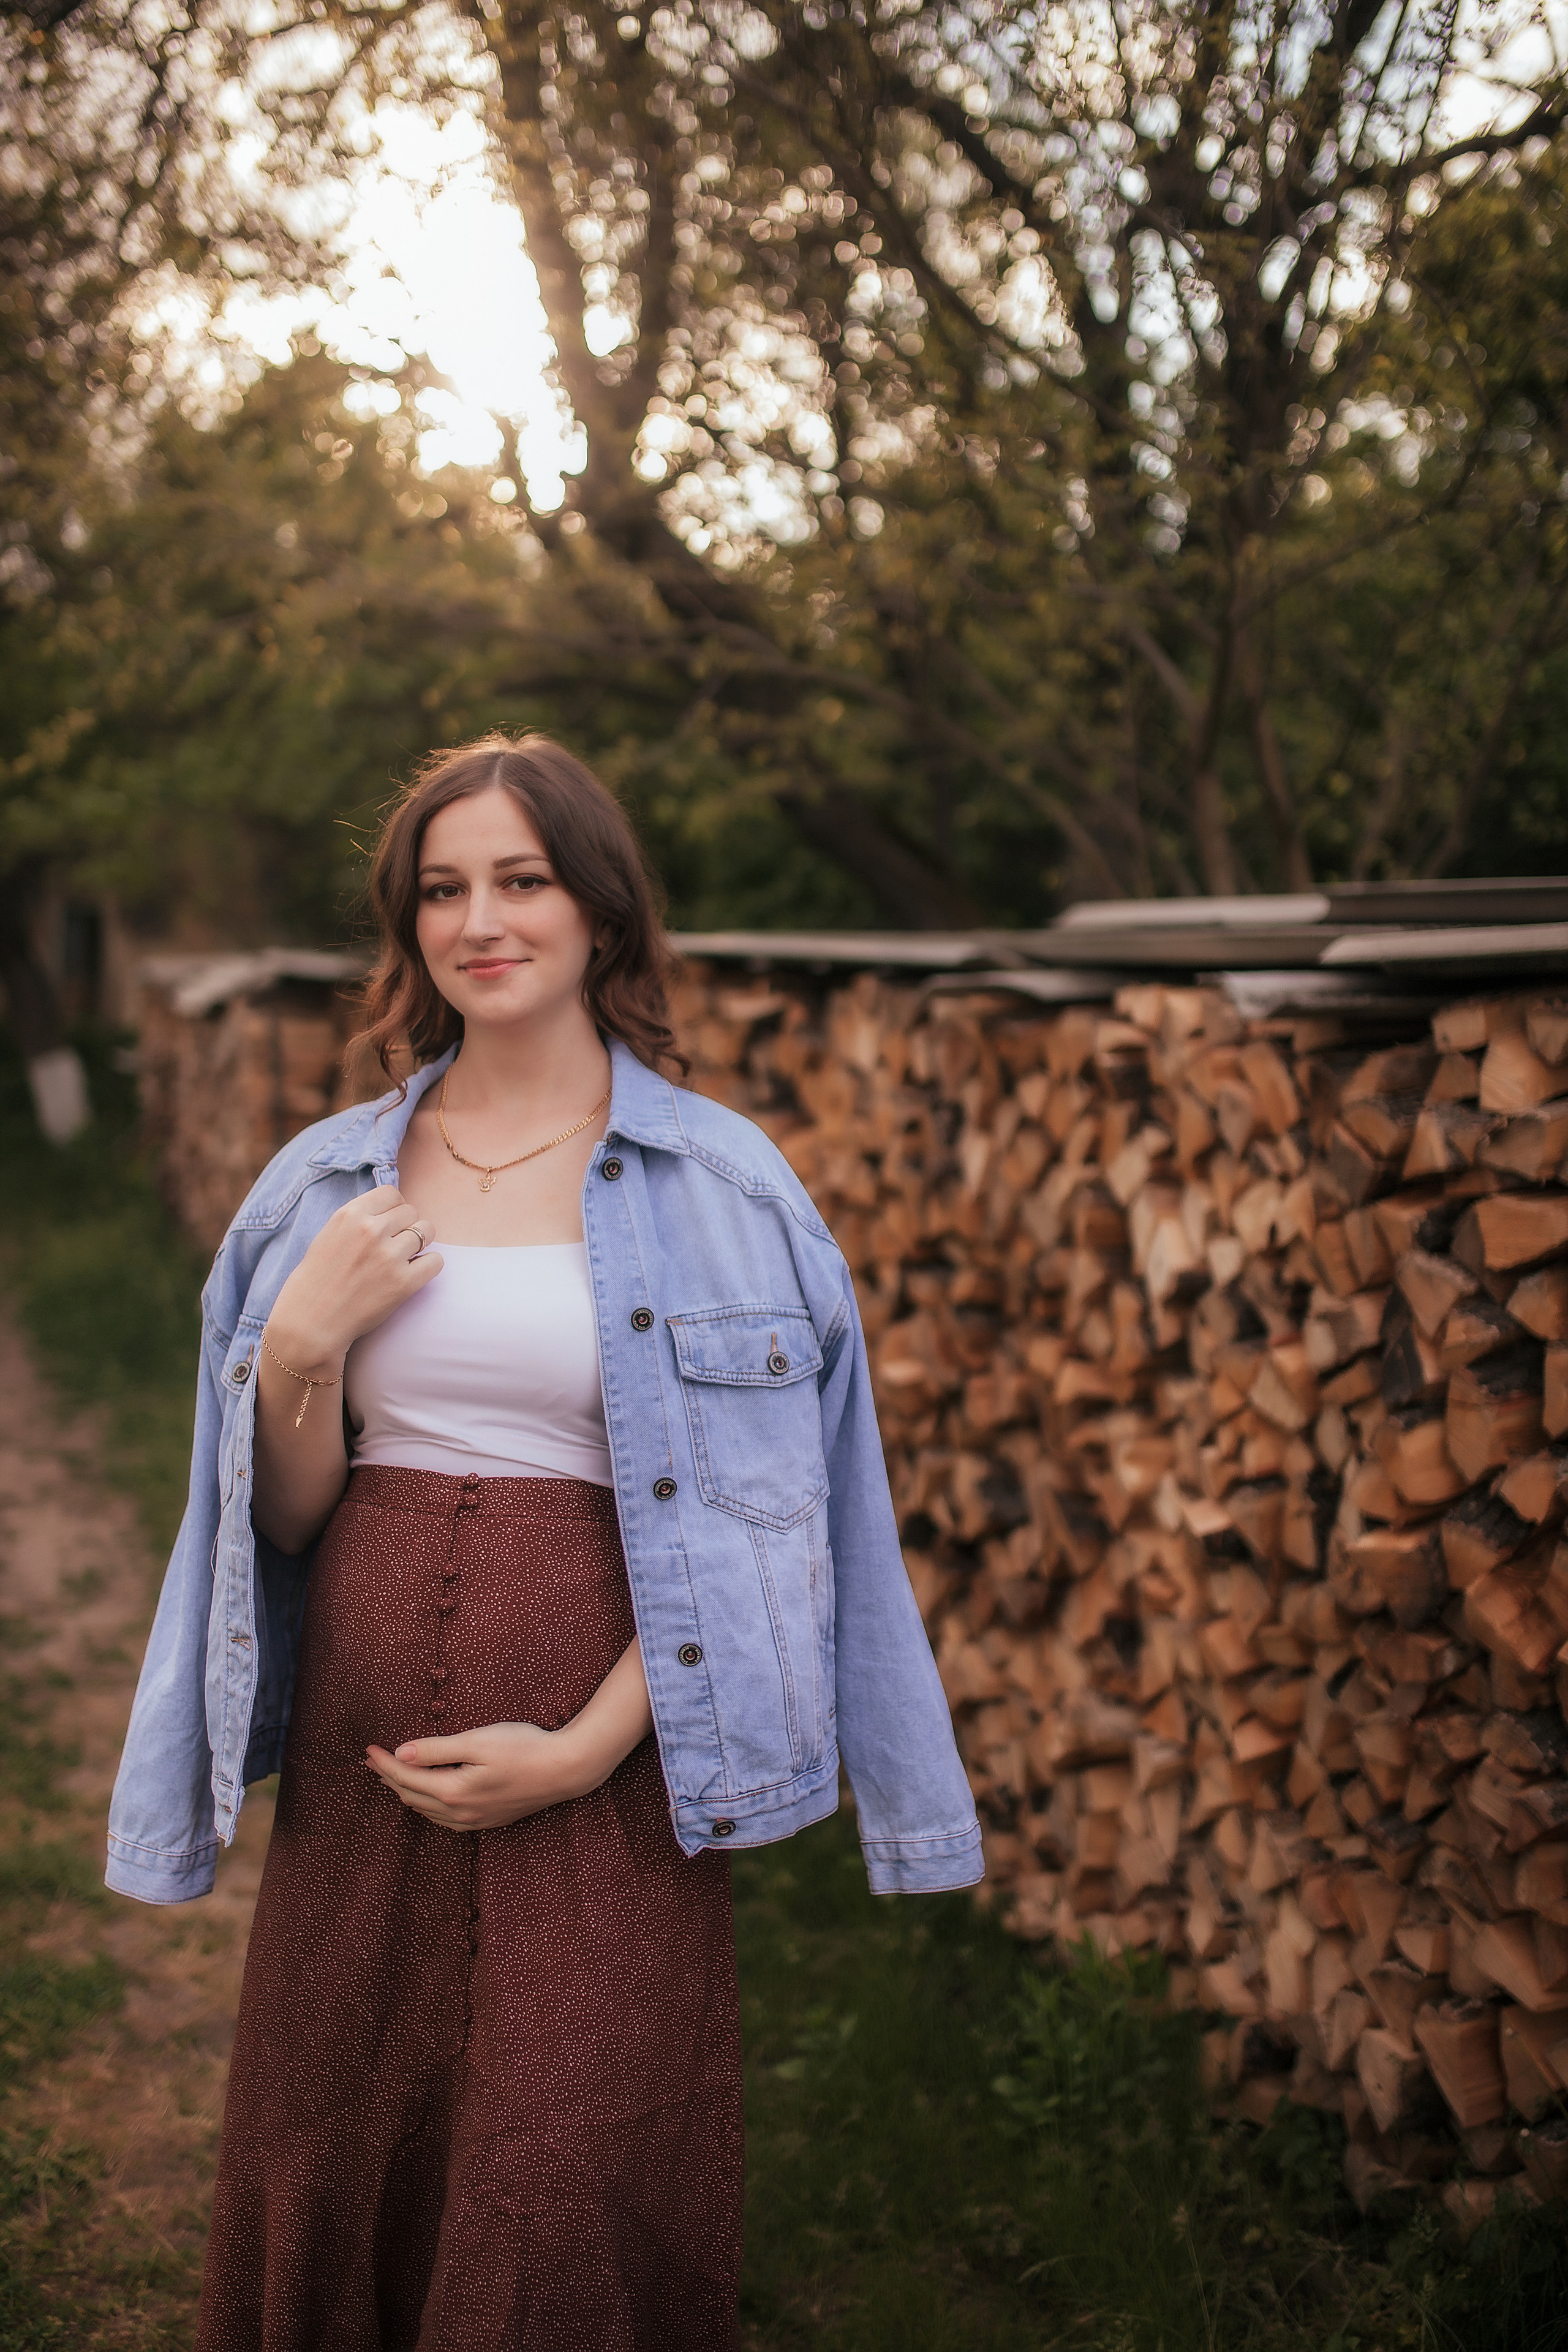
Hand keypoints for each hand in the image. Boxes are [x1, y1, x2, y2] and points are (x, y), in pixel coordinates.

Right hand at [268, 1185, 440, 1369]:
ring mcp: (388, 1256)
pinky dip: (429, 1266)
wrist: (310, 1323)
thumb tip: (393, 1209)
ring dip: (419, 1245)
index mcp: (349, 1215)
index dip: (394, 1208)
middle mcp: (370, 1231)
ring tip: (403, 1260)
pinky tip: (413, 1274)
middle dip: (406, 1226)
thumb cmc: (317, 1281)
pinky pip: (436, 1261)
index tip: (390, 1224)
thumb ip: (358, 1219)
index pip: (392, 1194)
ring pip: (427, 1232)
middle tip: (394, 1246)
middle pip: (411, 1212)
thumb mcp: (329, 1235)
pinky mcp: (403, 1283)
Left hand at [365, 1721, 592, 1830]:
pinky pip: (445, 1819)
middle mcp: (460, 1812)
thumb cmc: (524, 1748)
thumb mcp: (478, 1741)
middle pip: (412, 1795)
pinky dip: (427, 1805)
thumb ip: (437, 1749)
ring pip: (426, 1810)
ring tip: (391, 1776)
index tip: (368, 1748)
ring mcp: (475, 1820)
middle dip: (389, 1777)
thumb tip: (400, 1753)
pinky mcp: (488, 1820)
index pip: (407, 1776)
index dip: (384, 1762)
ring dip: (406, 1791)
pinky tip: (427, 1797)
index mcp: (453, 1791)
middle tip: (371, 1761)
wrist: (565, 1770)